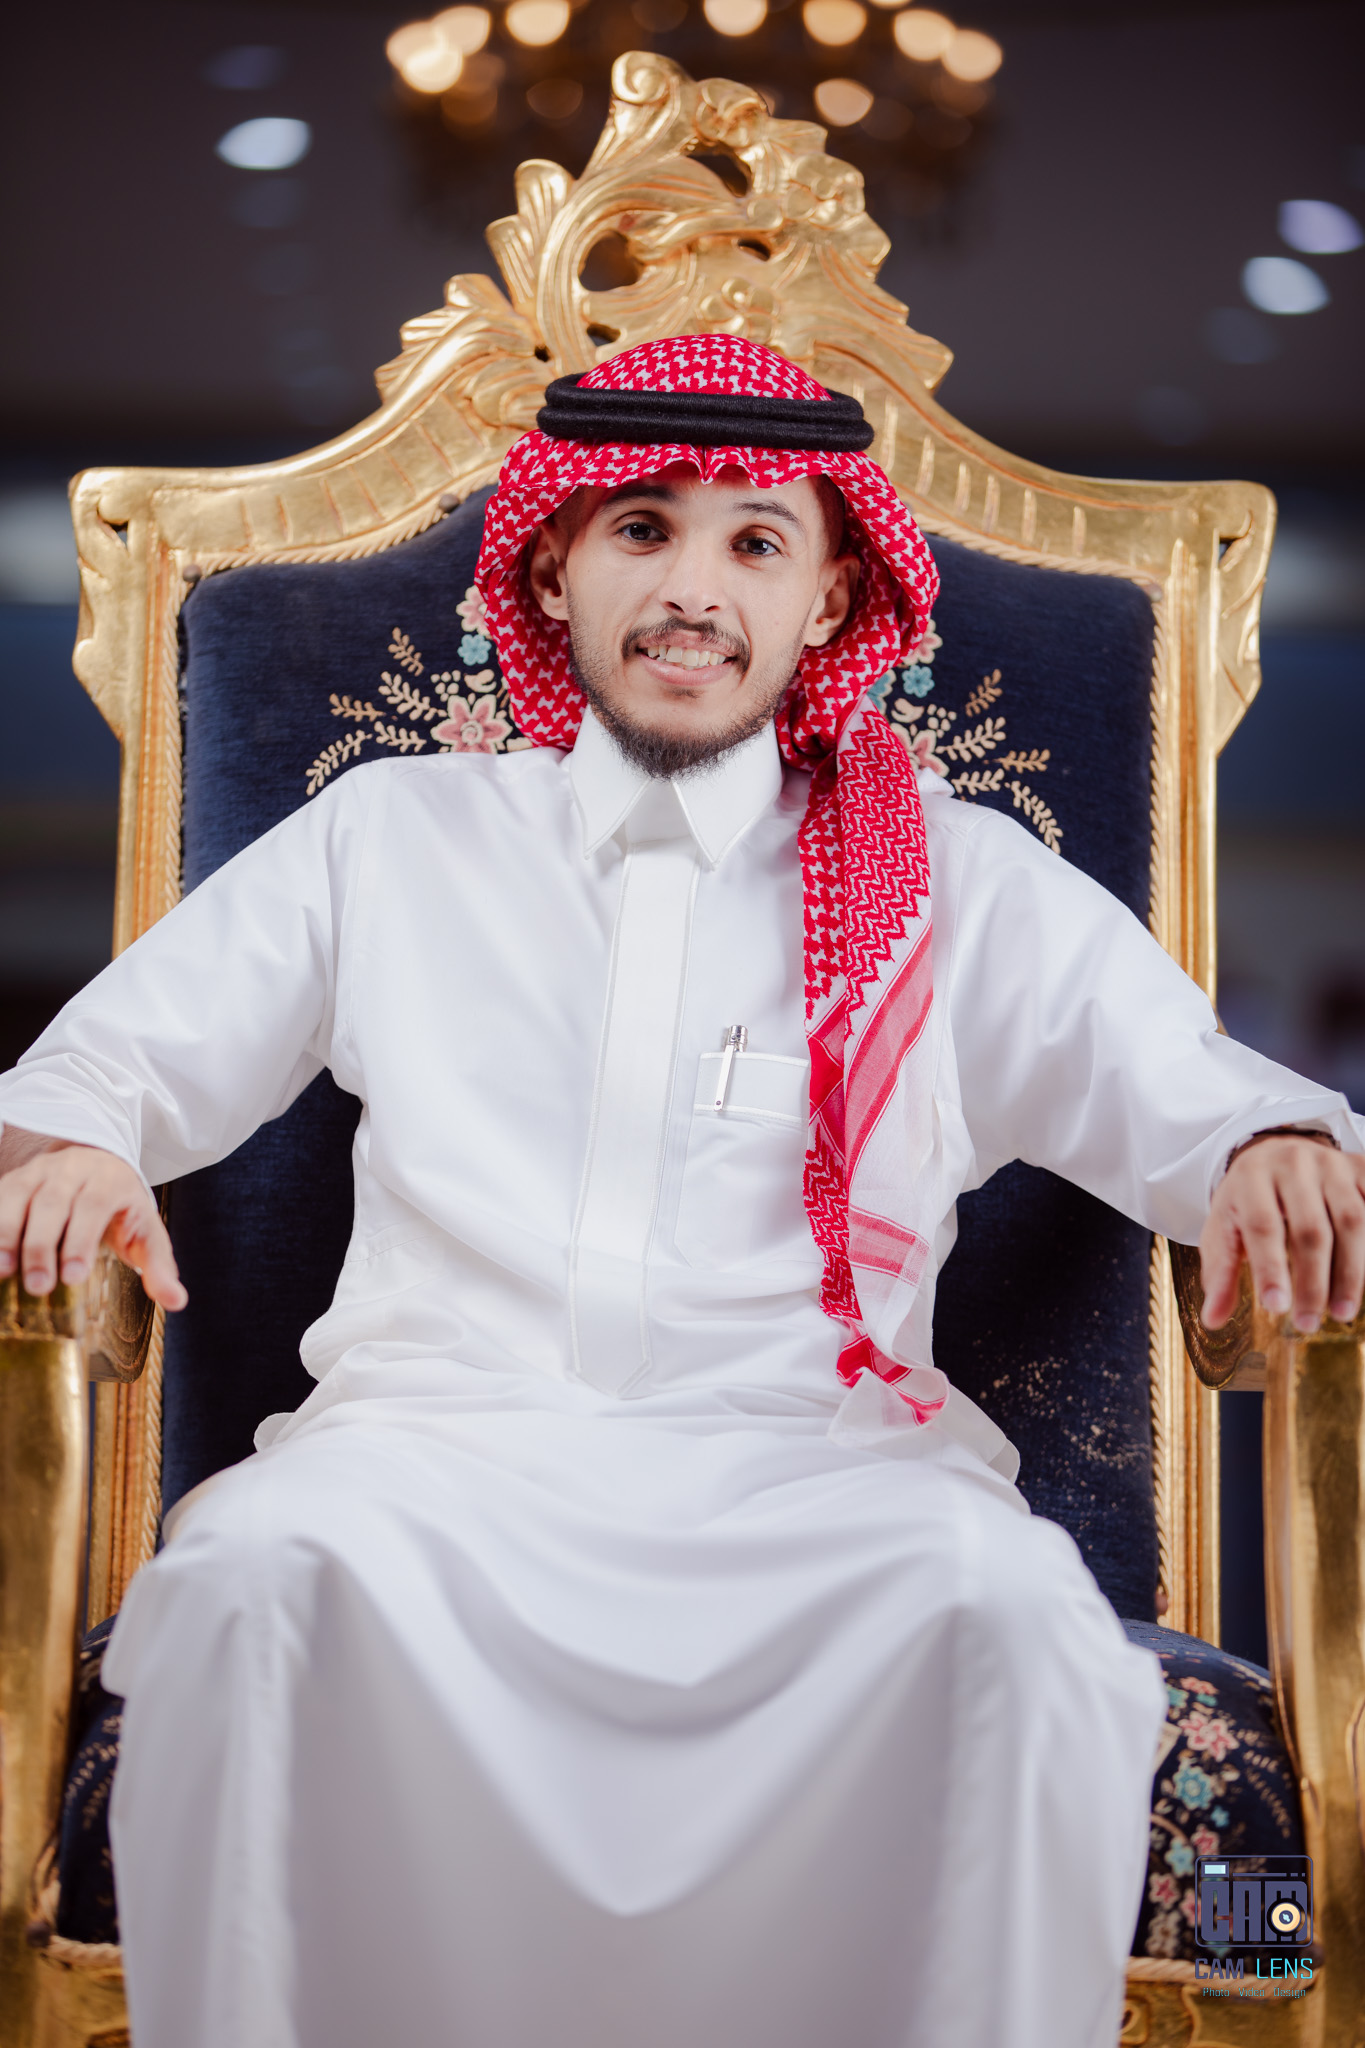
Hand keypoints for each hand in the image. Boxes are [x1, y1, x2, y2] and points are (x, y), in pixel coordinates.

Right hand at [0, 1142, 185, 1309]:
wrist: (98, 1163)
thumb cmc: (123, 1208)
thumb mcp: (147, 1232)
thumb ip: (159, 1266)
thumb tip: (177, 1301)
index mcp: (110, 1180)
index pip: (94, 1205)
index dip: (81, 1240)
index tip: (73, 1277)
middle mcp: (71, 1170)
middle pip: (53, 1203)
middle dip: (43, 1245)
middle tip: (39, 1287)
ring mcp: (38, 1172)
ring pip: (18, 1196)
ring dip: (7, 1233)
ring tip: (3, 1272)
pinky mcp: (13, 1180)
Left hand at [1200, 1135, 1364, 1333]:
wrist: (1274, 1153)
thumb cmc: (1246, 1200)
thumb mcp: (1223, 1229)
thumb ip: (1220, 1272)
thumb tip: (1212, 1320)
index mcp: (1251, 1177)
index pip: (1263, 1226)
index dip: (1270, 1268)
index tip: (1276, 1308)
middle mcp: (1293, 1164)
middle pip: (1310, 1229)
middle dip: (1312, 1282)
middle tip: (1307, 1323)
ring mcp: (1331, 1164)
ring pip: (1351, 1220)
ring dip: (1350, 1273)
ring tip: (1340, 1313)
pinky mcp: (1358, 1168)